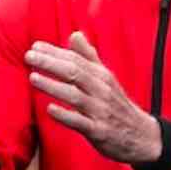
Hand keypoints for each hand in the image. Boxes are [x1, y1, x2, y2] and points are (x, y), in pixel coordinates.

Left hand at [26, 31, 160, 164]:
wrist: (141, 135)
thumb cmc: (117, 105)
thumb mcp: (107, 78)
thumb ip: (89, 57)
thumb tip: (75, 34)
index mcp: (103, 77)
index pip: (76, 60)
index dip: (55, 52)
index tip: (35, 46)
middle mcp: (102, 91)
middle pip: (75, 73)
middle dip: (51, 63)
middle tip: (29, 56)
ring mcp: (101, 111)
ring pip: (75, 95)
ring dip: (54, 86)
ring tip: (33, 78)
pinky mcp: (99, 131)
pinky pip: (81, 122)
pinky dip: (66, 115)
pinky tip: (50, 109)